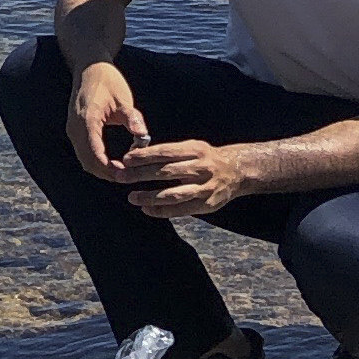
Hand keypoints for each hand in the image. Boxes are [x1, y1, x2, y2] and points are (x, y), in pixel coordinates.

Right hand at [70, 62, 150, 181]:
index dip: (110, 168)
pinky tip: (114, 161)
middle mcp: (75, 128)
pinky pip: (84, 152)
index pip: (95, 154)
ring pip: (85, 159)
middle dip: (107, 173)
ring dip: (102, 169)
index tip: (127, 174)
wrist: (89, 67)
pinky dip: (97, 161)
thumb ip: (133, 119)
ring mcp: (72, 130)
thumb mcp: (124, 99)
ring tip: (123, 171)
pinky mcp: (75, 130)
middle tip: (128, 177)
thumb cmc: (107, 81)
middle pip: (88, 162)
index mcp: (87, 121)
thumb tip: (143, 137)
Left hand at [120, 139, 253, 219]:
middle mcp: (201, 168)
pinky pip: (181, 210)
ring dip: (150, 196)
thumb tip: (137, 157)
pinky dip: (162, 211)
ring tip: (132, 197)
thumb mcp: (192, 148)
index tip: (125, 159)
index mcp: (195, 150)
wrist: (237, 171)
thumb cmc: (206, 158)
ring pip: (174, 194)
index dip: (144, 156)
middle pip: (166, 172)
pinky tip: (147, 209)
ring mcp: (205, 187)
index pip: (166, 152)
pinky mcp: (207, 204)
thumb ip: (170, 153)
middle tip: (120, 177)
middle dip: (141, 175)